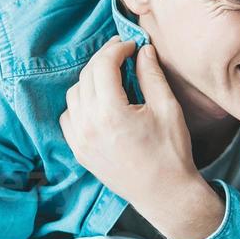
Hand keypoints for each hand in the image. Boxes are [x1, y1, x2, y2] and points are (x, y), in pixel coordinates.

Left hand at [60, 37, 218, 238]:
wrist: (164, 193)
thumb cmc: (170, 152)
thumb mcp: (167, 108)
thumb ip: (151, 75)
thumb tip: (143, 50)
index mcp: (111, 112)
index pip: (103, 65)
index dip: (117, 49)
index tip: (131, 45)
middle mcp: (89, 125)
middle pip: (86, 76)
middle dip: (104, 59)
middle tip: (122, 53)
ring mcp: (80, 140)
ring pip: (73, 94)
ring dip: (90, 79)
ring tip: (111, 76)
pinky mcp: (79, 151)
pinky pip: (68, 117)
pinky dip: (79, 103)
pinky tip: (98, 101)